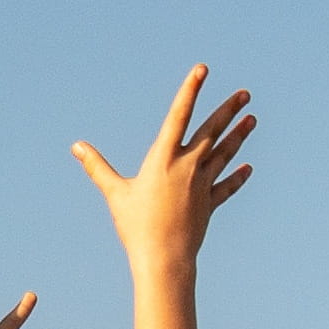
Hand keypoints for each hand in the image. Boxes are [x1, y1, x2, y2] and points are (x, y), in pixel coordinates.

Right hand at [70, 67, 255, 328]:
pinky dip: (237, 177)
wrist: (164, 258)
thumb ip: (97, 167)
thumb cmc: (136, 226)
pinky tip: (248, 167)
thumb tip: (76, 147)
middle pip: (212, 131)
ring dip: (238, 135)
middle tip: (245, 94)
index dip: (190, 90)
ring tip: (252, 119)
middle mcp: (187, 166)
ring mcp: (202, 184)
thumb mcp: (115, 193)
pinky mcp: (209, 204)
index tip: (202, 70)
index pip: (179, 115)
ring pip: (224, 154)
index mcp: (163, 158)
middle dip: (228, 110)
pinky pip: (226, 187)